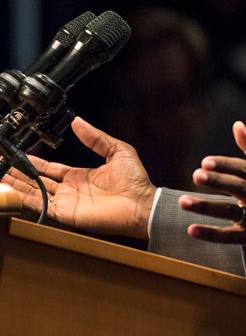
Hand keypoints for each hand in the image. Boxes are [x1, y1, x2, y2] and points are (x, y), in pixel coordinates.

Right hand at [3, 116, 155, 238]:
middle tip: (3, 164)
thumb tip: (78, 121)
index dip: (33, 162)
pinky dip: (25, 199)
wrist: (142, 204)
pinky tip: (12, 191)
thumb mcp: (117, 150)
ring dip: (17, 184)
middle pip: (37, 180)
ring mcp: (67, 202)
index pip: (49, 168)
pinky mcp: (66, 214)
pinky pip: (41, 206)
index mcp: (80, 175)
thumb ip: (95, 137)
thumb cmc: (135, 181)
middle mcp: (70, 189)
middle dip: (19, 173)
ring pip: (34, 192)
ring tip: (2, 175)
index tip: (19, 155)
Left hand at [180, 121, 245, 251]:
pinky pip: (229, 237)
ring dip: (206, 207)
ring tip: (183, 201)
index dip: (226, 165)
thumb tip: (237, 125)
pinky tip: (191, 229)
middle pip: (239, 188)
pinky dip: (210, 234)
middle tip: (196, 175)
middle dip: (217, 181)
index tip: (206, 161)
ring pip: (230, 212)